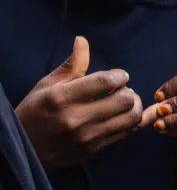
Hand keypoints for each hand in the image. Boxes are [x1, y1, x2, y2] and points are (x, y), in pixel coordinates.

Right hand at [13, 37, 144, 169]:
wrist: (27, 149)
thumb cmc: (35, 111)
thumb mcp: (47, 85)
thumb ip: (71, 65)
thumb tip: (83, 41)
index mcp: (62, 97)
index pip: (104, 82)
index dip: (119, 75)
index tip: (119, 75)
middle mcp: (77, 118)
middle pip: (123, 100)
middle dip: (128, 90)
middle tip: (123, 88)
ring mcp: (89, 136)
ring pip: (130, 119)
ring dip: (135, 106)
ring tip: (127, 100)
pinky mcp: (97, 149)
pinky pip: (126, 133)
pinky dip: (132, 121)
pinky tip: (125, 114)